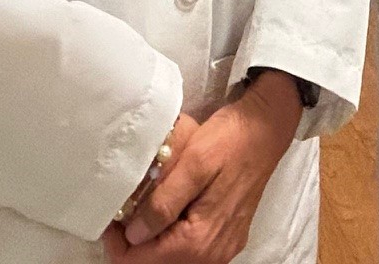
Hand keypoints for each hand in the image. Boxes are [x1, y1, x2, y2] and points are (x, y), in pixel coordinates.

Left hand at [105, 75, 301, 262]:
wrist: (266, 129)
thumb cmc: (230, 140)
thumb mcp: (193, 162)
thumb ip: (163, 202)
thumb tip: (134, 234)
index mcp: (200, 239)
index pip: (143, 262)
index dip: (119, 244)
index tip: (112, 217)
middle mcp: (213, 253)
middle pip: (158, 263)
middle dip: (135, 242)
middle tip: (125, 209)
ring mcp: (223, 247)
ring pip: (173, 258)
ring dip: (152, 239)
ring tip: (144, 207)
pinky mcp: (227, 237)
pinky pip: (190, 248)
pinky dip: (172, 235)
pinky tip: (167, 209)